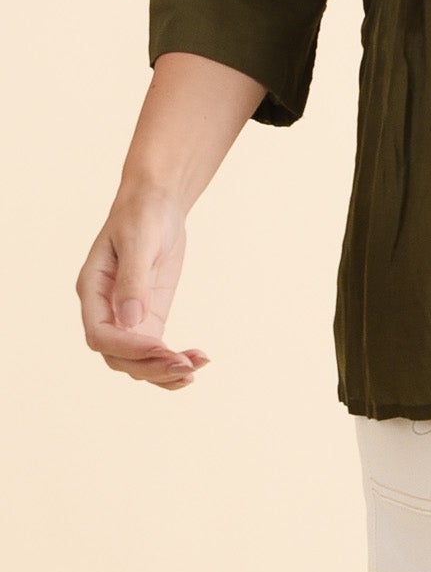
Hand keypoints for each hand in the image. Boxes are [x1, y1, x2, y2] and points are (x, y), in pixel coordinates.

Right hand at [76, 185, 210, 390]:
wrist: (156, 201)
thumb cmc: (142, 214)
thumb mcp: (139, 240)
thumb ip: (133, 279)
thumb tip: (130, 320)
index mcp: (92, 290)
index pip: (101, 335)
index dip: (129, 348)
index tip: (163, 349)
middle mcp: (105, 310)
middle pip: (118, 356)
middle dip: (150, 366)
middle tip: (186, 367)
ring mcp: (126, 317)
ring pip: (136, 360)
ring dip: (163, 370)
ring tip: (196, 367)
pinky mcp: (147, 317)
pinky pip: (153, 350)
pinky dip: (170, 362)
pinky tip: (194, 365)